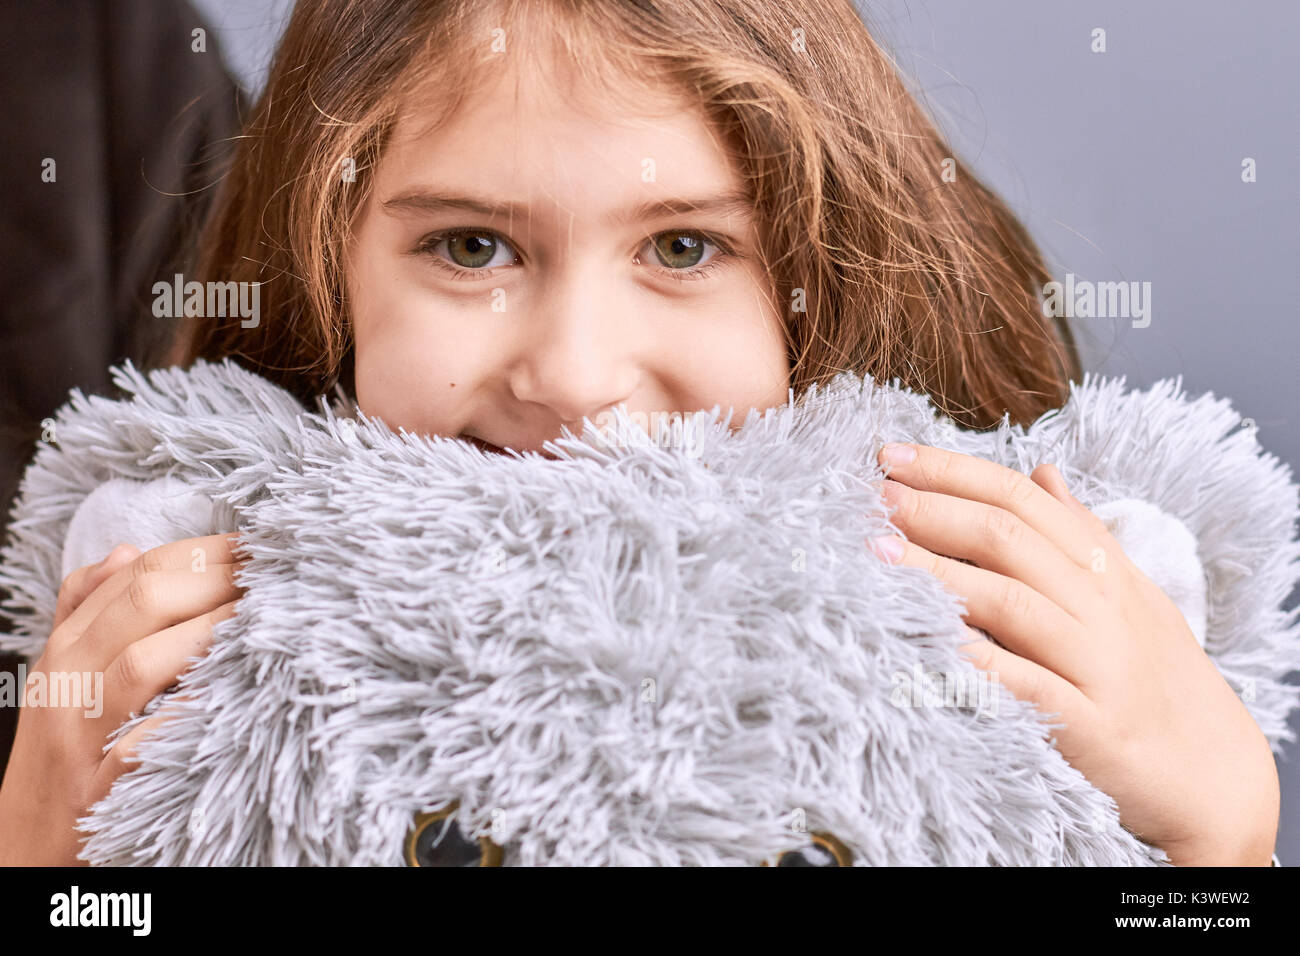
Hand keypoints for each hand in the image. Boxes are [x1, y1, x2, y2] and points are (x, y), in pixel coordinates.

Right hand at [0, 533, 244, 865]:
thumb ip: (89, 610)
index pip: (138, 572)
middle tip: (277, 571)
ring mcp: (79, 737)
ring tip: (266, 618)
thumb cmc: (61, 754)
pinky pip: (142, 745)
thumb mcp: (63, 675)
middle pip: (144, 602)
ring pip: (142, 664)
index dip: (207, 551)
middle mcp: (68, 681)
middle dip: (219, 577)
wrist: (21, 851)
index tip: (262, 544)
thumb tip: (127, 550)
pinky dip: (185, 717)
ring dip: (211, 633)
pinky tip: (233, 696)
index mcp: (67, 646)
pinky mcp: (96, 793)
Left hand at [868, 442, 1277, 865]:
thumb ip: (1081, 532)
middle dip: (935, 511)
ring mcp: (1096, 666)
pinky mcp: (1088, 726)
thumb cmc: (1154, 674)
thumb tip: (1042, 470)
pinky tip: (927, 642)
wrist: (1211, 774)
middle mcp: (1100, 608)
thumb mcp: (1129, 593)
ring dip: (938, 573)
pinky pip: (1024, 685)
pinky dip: (976, 661)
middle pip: (1009, 540)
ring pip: (1010, 603)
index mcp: (1102, 569)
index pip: (1021, 499)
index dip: (953, 471)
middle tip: (874, 494)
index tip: (889, 454)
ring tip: (878, 551)